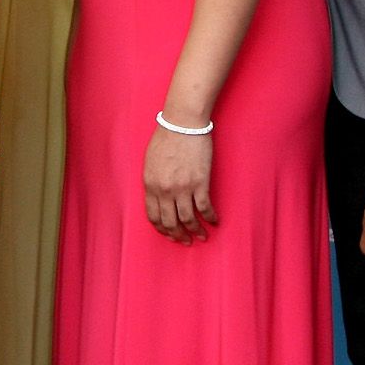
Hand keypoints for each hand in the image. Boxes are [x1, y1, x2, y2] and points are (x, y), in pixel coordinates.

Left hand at [143, 126, 216, 243]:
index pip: (153, 216)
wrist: (183, 122)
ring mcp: (183, 188)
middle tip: (185, 241)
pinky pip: (205, 208)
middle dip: (178, 235)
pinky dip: (210, 218)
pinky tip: (214, 222)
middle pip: (170, 222)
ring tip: (201, 237)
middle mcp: (164, 190)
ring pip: (188, 219)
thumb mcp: (150, 161)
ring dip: (195, 231)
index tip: (169, 234)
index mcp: (150, 185)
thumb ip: (153, 181)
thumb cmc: (166, 137)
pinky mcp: (200, 183)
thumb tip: (159, 196)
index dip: (162, 229)